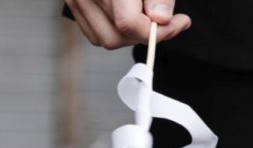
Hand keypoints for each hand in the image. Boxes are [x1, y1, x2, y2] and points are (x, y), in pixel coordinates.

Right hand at [68, 0, 192, 48]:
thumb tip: (161, 21)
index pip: (128, 24)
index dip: (157, 31)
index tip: (179, 23)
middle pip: (115, 37)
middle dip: (145, 36)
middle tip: (169, 23)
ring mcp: (76, 1)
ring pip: (104, 39)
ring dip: (130, 35)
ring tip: (149, 18)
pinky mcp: (74, 4)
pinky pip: (94, 32)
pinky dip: (114, 30)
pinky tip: (129, 16)